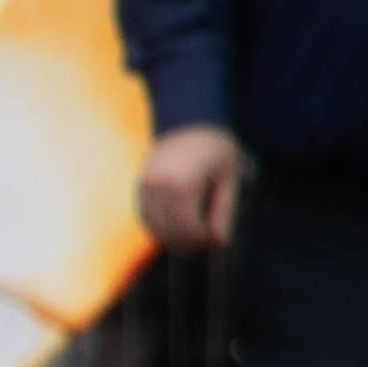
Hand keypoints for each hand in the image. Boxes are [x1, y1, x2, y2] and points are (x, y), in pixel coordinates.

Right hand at [139, 121, 243, 252]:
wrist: (186, 121)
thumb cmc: (213, 148)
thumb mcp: (229, 178)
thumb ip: (224, 213)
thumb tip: (220, 243)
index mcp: (182, 184)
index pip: (187, 229)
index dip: (201, 242)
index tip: (214, 243)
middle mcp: (158, 187)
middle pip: (168, 231)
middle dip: (186, 244)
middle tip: (204, 245)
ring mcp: (144, 187)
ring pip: (154, 227)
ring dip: (172, 237)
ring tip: (191, 237)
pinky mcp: (138, 187)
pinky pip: (146, 217)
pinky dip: (161, 226)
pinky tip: (176, 225)